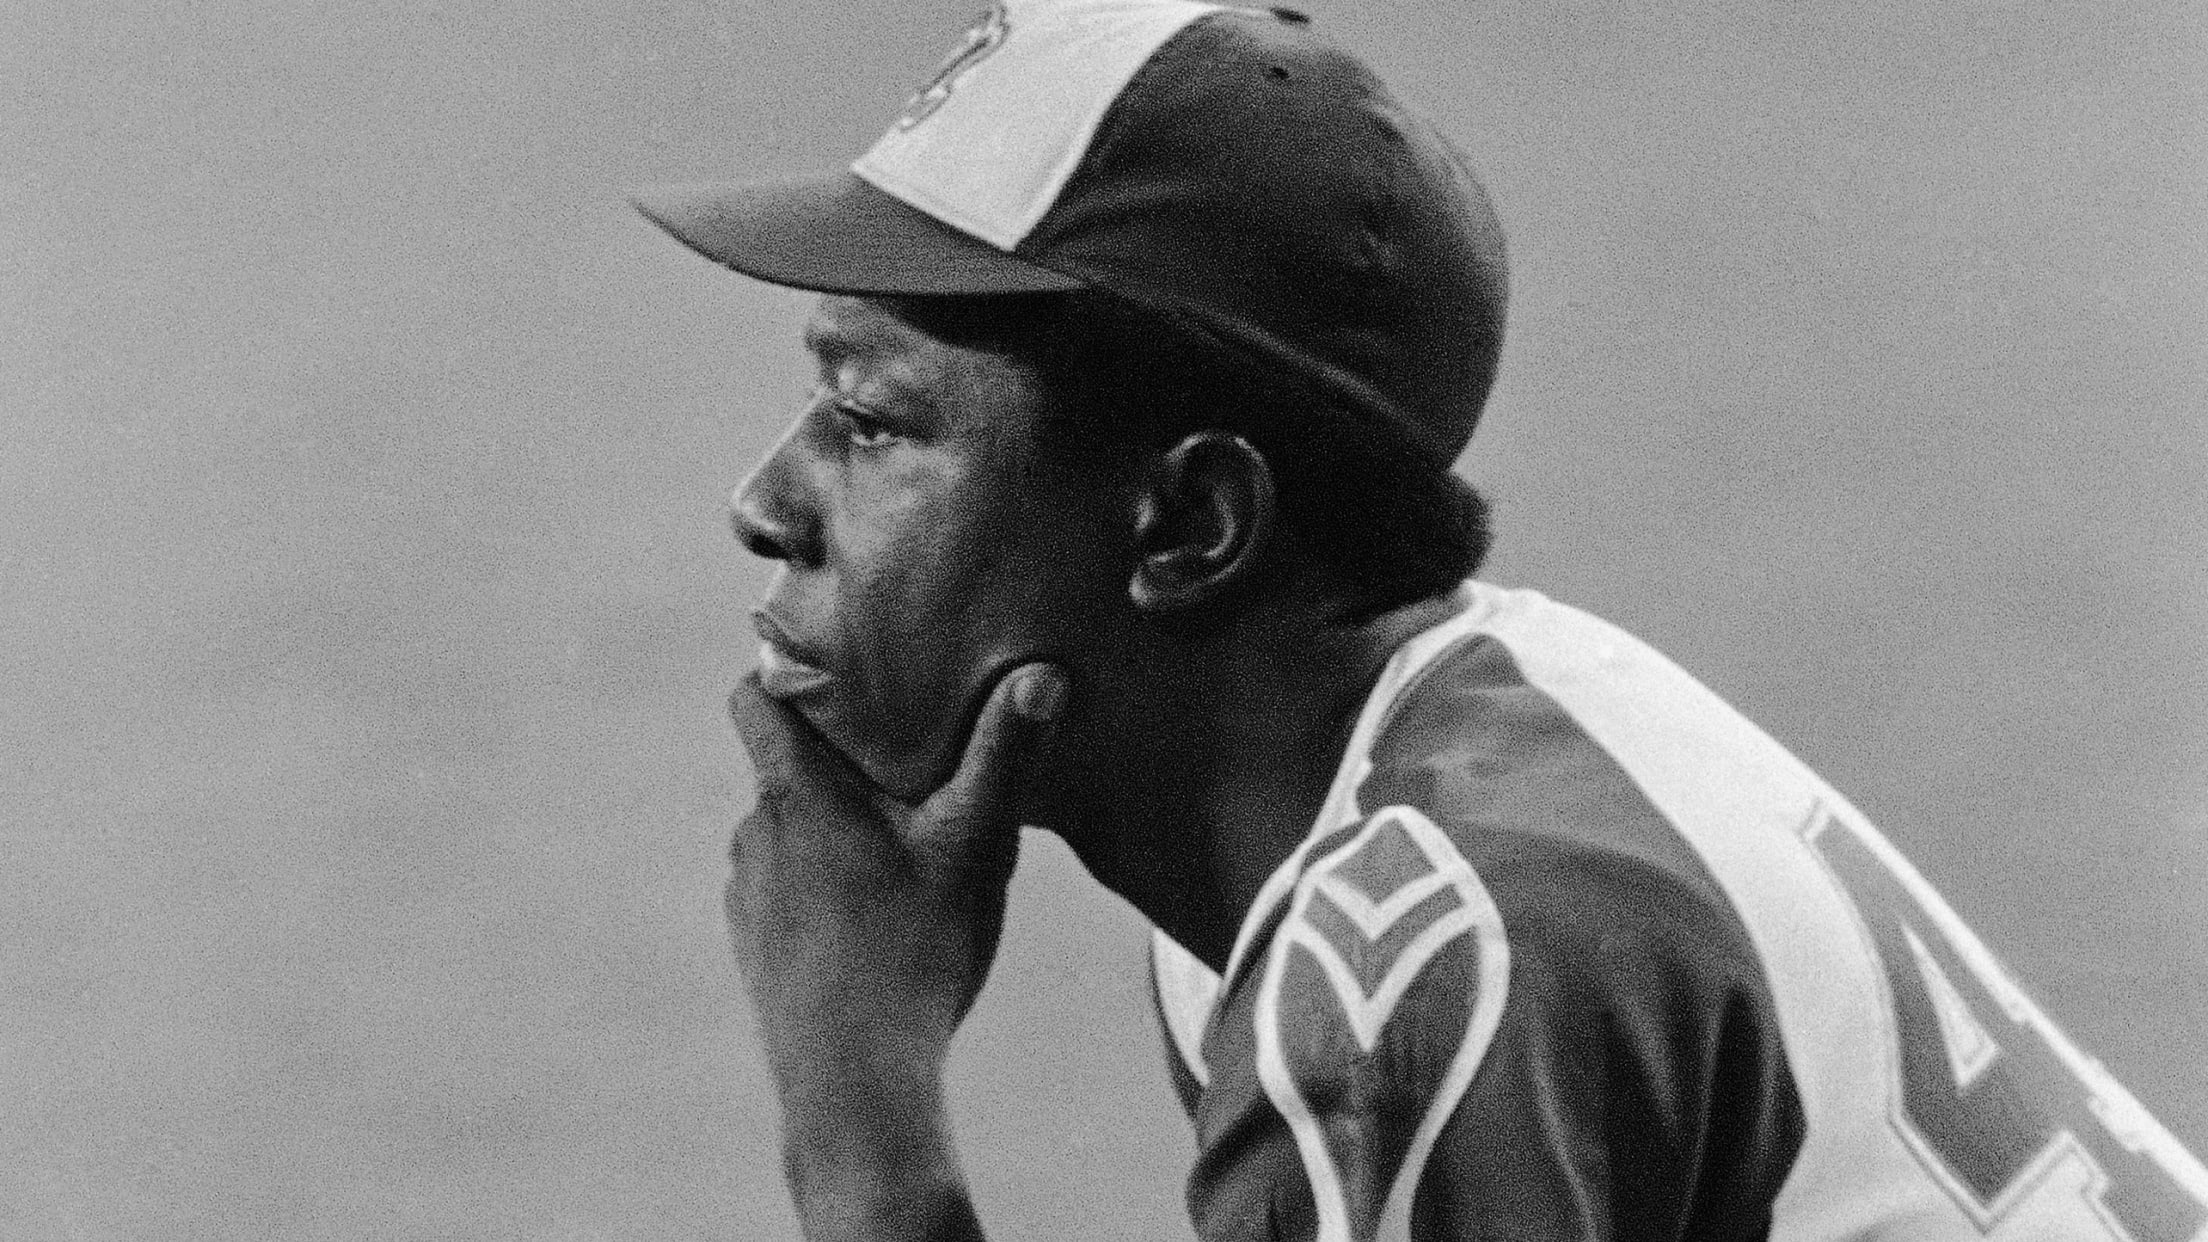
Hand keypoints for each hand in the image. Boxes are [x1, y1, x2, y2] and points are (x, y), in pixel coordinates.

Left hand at [724, 662, 1067, 1238]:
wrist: (853, 1085)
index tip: (833, 662)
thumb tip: (1042, 674)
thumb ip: (1005, 757)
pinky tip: (878, 919)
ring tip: (901, 848)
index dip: (783, 668)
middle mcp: (755, 835)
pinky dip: (823, 886)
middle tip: (908, 761)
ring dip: (832, 828)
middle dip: (838, 758)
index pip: (754, 696)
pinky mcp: (754, 947)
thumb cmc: (913, 955)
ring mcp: (746, 895)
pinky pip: (785, 889)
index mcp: (796, 794)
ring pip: (787, 831)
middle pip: (784, 765)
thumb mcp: (973, 847)